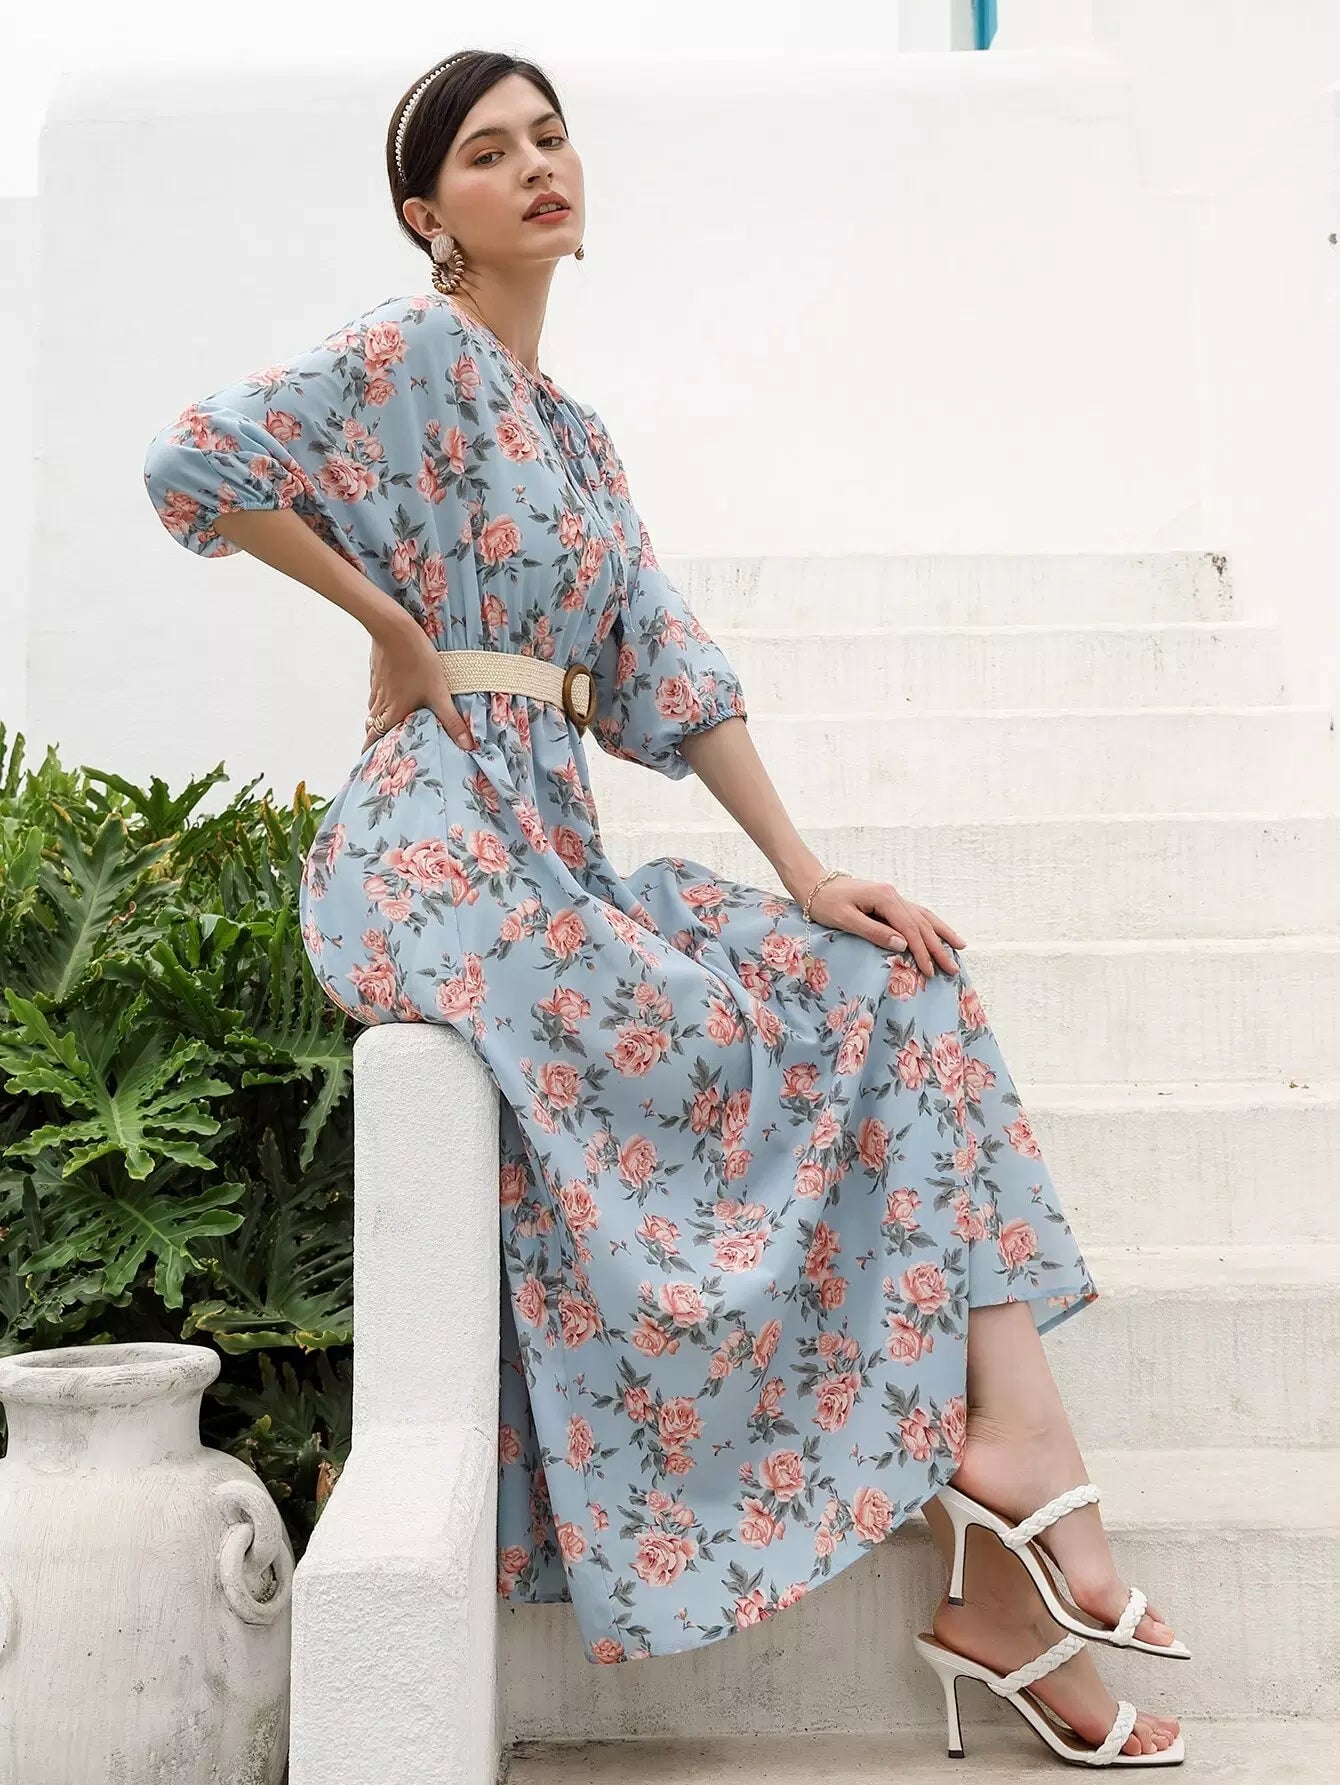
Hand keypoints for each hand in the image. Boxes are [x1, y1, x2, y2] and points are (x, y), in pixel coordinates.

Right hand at [362, 618, 476, 754]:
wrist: (394, 630)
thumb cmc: (417, 662)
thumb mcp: (439, 693)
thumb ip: (452, 721)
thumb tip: (468, 746)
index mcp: (393, 713)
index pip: (374, 740)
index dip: (371, 753)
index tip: (370, 765)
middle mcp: (380, 704)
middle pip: (371, 727)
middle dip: (374, 740)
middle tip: (380, 748)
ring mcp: (376, 687)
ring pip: (373, 710)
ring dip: (377, 720)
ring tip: (387, 727)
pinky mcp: (376, 673)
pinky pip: (375, 693)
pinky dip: (380, 701)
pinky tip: (391, 697)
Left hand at [805, 873, 965, 977]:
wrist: (815, 884)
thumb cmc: (826, 903)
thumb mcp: (846, 920)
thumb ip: (874, 932)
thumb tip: (902, 945)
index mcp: (885, 898)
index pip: (910, 929)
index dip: (921, 952)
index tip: (930, 971)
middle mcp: (893, 895)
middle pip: (922, 924)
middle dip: (938, 947)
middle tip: (952, 969)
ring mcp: (893, 897)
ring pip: (924, 916)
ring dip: (941, 933)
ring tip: (961, 946)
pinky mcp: (889, 900)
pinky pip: (916, 913)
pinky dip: (930, 924)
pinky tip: (939, 932)